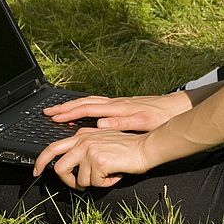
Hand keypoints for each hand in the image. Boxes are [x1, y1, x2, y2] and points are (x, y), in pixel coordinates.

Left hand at [33, 128, 150, 188]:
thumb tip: (74, 166)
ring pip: (80, 179)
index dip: (42, 161)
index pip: (53, 147)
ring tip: (108, 174)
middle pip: (59, 166)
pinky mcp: (98, 161)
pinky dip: (106, 184)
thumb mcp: (102, 141)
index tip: (37, 170)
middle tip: (75, 186)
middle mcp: (82, 141)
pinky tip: (115, 174)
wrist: (145, 148)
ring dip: (95, 182)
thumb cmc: (127, 147)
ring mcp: (89, 151)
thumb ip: (86, 147)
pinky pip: (95, 183)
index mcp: (81, 136)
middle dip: (65, 181)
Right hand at [44, 93, 190, 132]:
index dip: (68, 113)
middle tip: (47, 111)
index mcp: (116, 107)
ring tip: (60, 110)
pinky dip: (85, 105)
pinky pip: (97, 103)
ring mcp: (118, 102)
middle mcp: (115, 102)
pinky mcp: (123, 104)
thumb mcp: (142, 123)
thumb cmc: (161, 117)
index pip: (86, 108)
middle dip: (65, 107)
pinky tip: (84, 110)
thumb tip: (99, 123)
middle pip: (84, 102)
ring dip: (73, 105)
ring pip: (90, 101)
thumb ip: (120, 123)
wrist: (175, 107)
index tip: (53, 116)